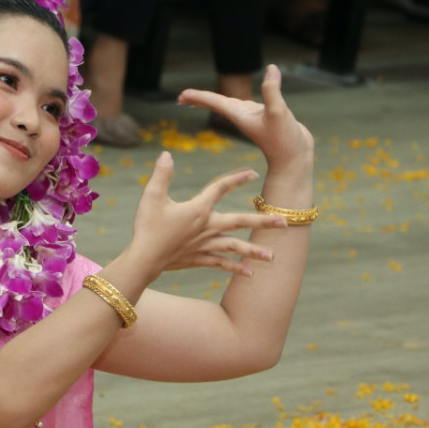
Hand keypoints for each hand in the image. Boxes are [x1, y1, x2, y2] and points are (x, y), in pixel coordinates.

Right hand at [129, 152, 287, 277]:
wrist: (143, 259)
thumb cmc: (147, 227)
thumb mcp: (152, 196)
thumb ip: (162, 174)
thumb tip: (167, 154)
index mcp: (198, 209)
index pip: (220, 188)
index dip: (236, 179)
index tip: (251, 173)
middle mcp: (207, 227)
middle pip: (240, 222)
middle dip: (263, 221)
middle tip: (285, 222)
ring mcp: (205, 245)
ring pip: (235, 247)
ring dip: (255, 251)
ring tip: (272, 256)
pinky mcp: (199, 259)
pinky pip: (221, 264)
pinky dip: (235, 268)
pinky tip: (250, 273)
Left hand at [179, 65, 314, 172]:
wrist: (295, 160)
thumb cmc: (285, 141)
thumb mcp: (278, 113)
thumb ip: (272, 91)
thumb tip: (271, 69)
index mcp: (240, 115)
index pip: (215, 101)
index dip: (198, 97)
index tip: (180, 96)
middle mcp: (244, 116)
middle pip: (217, 103)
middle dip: (199, 99)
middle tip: (181, 97)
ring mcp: (254, 118)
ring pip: (231, 104)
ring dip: (216, 100)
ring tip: (202, 99)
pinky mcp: (266, 118)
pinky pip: (248, 105)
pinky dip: (238, 101)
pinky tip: (238, 101)